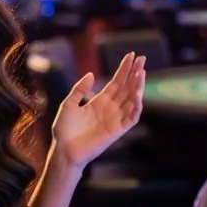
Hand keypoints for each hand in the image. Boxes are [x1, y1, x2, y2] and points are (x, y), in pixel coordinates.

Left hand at [51, 52, 145, 167]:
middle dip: (135, 73)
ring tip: (141, 72)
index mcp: (100, 101)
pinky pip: (131, 118)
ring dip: (138, 86)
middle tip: (142, 58)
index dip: (124, 69)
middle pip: (127, 87)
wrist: (63, 150)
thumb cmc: (64, 130)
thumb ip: (79, 89)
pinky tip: (137, 95)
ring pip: (132, 100)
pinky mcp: (117, 131)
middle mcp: (110, 108)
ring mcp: (115, 119)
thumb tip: (91, 74)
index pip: (116, 82)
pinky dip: (136, 107)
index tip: (131, 55)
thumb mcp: (68, 104)